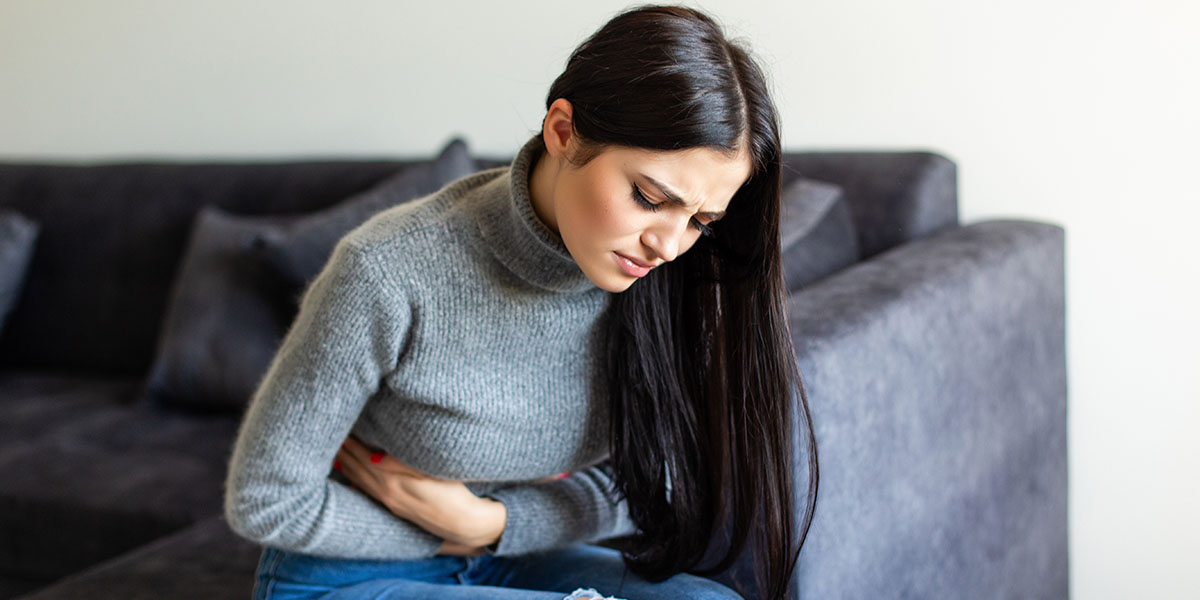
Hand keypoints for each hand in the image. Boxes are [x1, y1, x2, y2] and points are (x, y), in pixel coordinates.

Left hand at [334, 436, 506, 548]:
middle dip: (345, 453)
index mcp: (393, 483)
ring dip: (348, 467)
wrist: (464, 524)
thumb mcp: (433, 474)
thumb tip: (374, 457)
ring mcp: (391, 503)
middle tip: (329, 436)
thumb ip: (403, 465)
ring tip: (336, 454)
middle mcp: (388, 494)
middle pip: (359, 470)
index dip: (352, 444)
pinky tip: (353, 482)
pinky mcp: (398, 509)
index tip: (340, 429)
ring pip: (363, 482)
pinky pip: (371, 494)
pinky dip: (358, 484)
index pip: (365, 459)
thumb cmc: (453, 493)